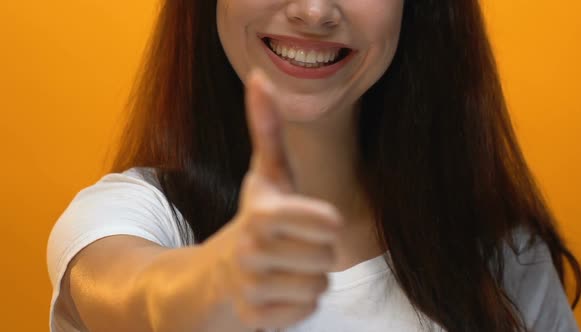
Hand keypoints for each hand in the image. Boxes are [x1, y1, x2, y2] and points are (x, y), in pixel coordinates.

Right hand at [224, 69, 342, 329]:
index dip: (326, 221)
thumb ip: (268, 128)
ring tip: (285, 267)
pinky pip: (304, 313)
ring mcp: (248, 286)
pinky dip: (299, 303)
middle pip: (327, 257)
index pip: (321, 221)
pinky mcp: (252, 317)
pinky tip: (278, 290)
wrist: (218, 273)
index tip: (322, 219)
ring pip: (318, 287)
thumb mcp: (266, 173)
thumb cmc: (256, 216)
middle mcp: (249, 249)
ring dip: (310, 277)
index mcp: (260, 212)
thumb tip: (259, 76)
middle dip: (319, 252)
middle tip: (295, 245)